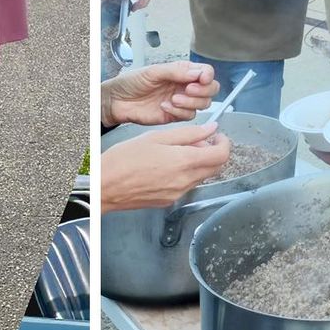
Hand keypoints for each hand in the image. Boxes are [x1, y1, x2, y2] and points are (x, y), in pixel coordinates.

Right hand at [99, 122, 231, 211]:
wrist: (105, 187)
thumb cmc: (123, 159)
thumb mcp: (156, 137)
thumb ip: (188, 134)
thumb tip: (210, 129)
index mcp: (184, 162)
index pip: (221, 155)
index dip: (224, 143)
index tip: (217, 136)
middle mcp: (185, 181)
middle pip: (216, 168)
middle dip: (213, 152)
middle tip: (197, 141)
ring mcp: (178, 193)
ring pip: (201, 176)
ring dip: (198, 162)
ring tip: (176, 151)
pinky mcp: (169, 201)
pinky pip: (187, 185)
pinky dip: (185, 173)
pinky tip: (166, 165)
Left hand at [102, 61, 219, 125]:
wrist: (118, 101)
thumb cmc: (131, 82)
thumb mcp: (153, 71)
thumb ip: (176, 71)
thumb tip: (198, 72)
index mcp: (181, 71)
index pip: (205, 72)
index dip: (207, 76)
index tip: (202, 79)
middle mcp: (184, 86)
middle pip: (210, 90)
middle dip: (203, 91)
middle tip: (188, 90)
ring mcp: (181, 101)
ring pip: (202, 105)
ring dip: (190, 102)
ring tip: (173, 99)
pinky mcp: (175, 115)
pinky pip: (189, 116)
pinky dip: (179, 112)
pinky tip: (165, 106)